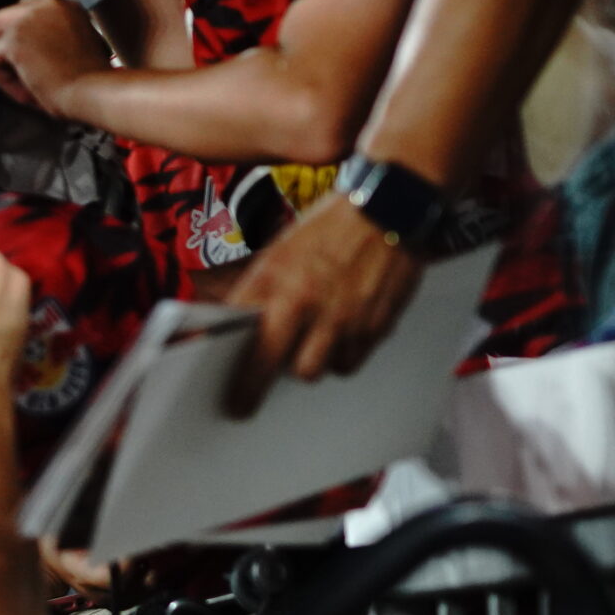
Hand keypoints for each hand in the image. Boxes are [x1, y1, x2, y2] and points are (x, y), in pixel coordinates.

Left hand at [0, 0, 110, 115]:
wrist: (94, 90)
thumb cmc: (92, 80)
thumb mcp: (78, 47)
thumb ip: (54, 39)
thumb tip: (24, 52)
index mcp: (66, 5)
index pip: (27, 10)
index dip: (13, 32)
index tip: (8, 51)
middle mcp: (46, 5)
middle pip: (1, 18)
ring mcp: (27, 20)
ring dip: (0, 67)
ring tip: (18, 89)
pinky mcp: (13, 40)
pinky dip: (3, 81)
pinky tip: (24, 93)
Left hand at [224, 193, 424, 413]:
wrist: (386, 209)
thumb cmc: (325, 231)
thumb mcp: (276, 254)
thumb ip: (255, 293)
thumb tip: (228, 325)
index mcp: (277, 286)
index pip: (252, 349)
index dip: (243, 384)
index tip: (235, 406)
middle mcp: (311, 306)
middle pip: (289, 371)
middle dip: (271, 382)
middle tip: (258, 392)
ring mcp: (348, 320)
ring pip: (321, 370)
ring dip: (312, 363)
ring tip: (308, 342)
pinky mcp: (379, 326)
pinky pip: (353, 360)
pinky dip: (343, 354)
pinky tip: (340, 332)